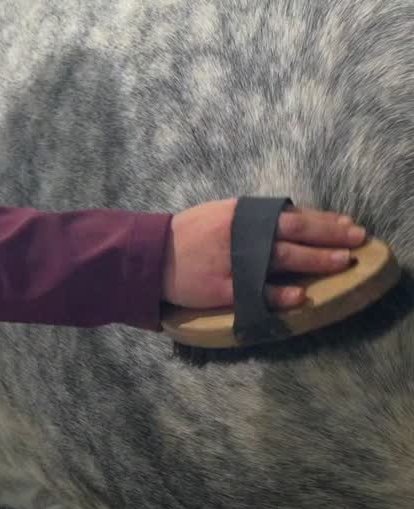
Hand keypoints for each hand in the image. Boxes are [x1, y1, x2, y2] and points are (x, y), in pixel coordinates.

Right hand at [162, 199, 366, 309]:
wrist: (151, 256)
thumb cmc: (189, 234)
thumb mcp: (221, 215)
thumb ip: (253, 219)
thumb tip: (292, 220)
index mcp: (240, 214)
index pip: (290, 215)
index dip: (322, 220)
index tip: (349, 224)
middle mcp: (239, 234)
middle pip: (292, 234)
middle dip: (328, 237)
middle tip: (358, 240)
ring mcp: (231, 261)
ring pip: (280, 259)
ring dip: (313, 260)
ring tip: (340, 262)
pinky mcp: (222, 288)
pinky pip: (255, 292)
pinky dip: (278, 293)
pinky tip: (301, 295)